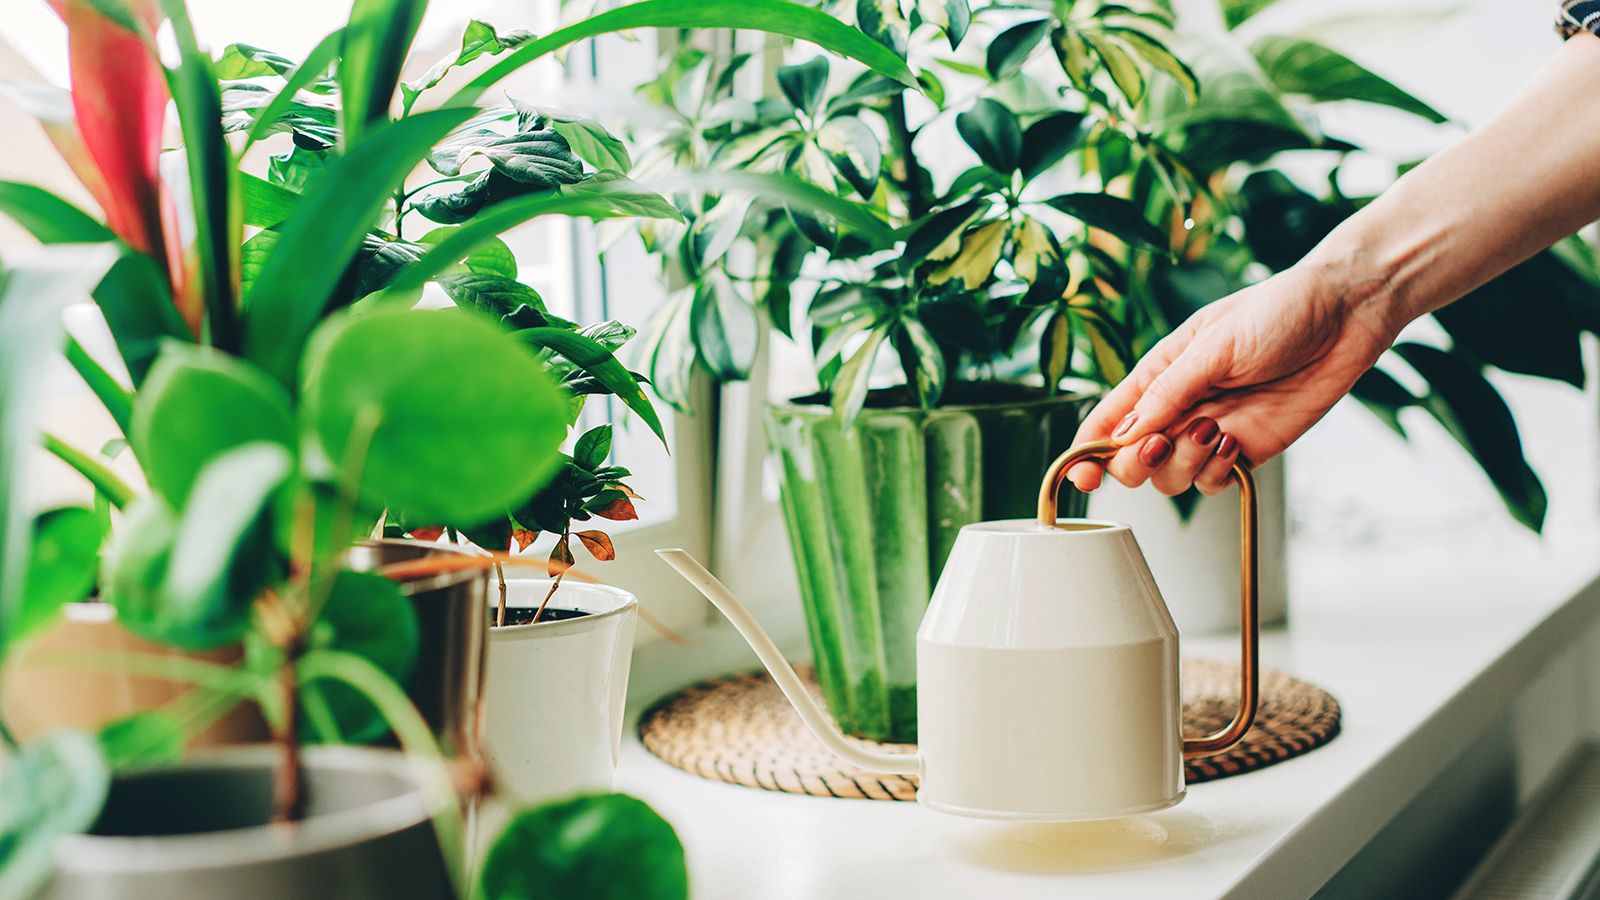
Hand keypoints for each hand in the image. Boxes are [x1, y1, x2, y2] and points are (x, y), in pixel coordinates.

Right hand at [1067, 262, 1396, 495]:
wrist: (1347, 315)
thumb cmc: (1278, 311)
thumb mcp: (1213, 345)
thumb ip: (1168, 392)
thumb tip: (1124, 433)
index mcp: (1158, 375)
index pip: (1105, 422)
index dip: (1085, 454)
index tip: (1082, 476)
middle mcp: (1177, 408)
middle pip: (1130, 460)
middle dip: (1136, 462)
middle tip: (1160, 443)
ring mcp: (1209, 432)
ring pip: (1170, 477)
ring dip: (1184, 463)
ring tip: (1213, 430)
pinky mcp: (1246, 450)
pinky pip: (1213, 483)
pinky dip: (1217, 473)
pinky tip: (1235, 442)